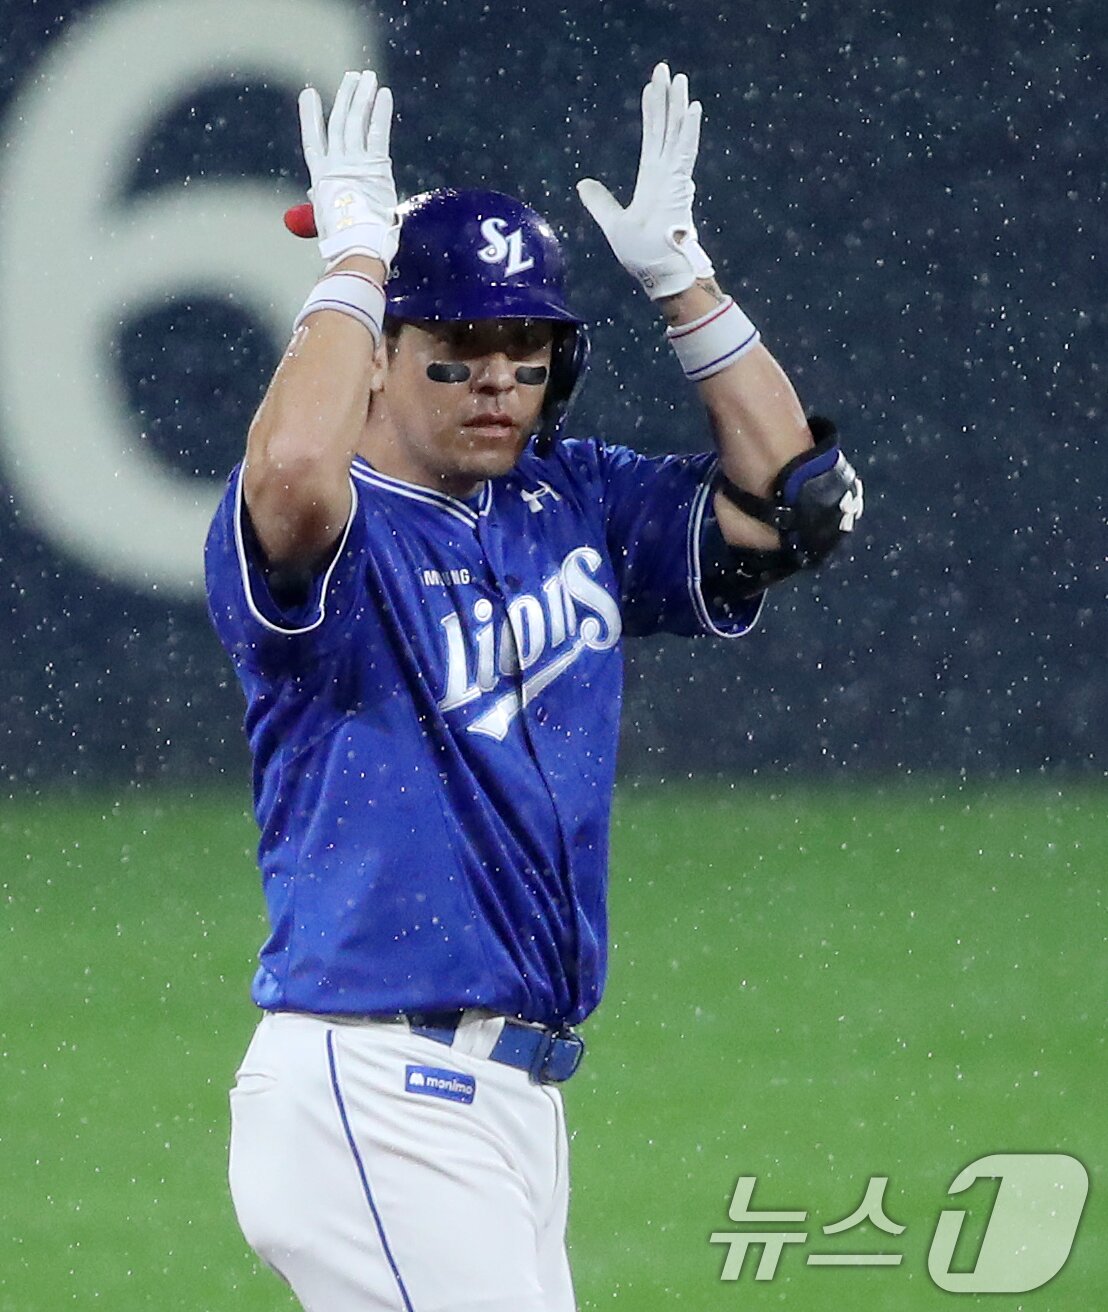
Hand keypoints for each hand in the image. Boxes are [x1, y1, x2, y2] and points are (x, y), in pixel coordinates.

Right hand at [298, 70, 398, 270]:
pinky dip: (380, 112)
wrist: (356, 245)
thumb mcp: (326, 219)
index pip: (314, 140)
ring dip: (361, 97)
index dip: (311, 116)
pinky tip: (383, 93)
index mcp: (320, 178)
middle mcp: (335, 165)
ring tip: (366, 77)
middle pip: (339, 123)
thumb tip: (313, 196)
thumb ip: (320, 202)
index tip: (309, 94)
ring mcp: (354, 162)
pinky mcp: (376, 165)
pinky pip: (378, 132)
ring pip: (356, 121)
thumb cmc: (342, 241)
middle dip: (345, 98)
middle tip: (352, 78)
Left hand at [577, 62, 713, 299]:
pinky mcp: (680, 184)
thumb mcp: (612, 222)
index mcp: (653, 180)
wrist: (658, 271)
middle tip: (665, 68)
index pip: (653, 137)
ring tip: (679, 77)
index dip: (652, 112)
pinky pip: (686, 150)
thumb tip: (582, 184)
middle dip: (666, 97)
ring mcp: (675, 177)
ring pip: (677, 132)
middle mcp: (666, 173)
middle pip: (666, 127)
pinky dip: (689, 128)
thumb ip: (600, 201)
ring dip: (678, 104)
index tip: (651, 87)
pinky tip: (692, 106)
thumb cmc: (641, 253)